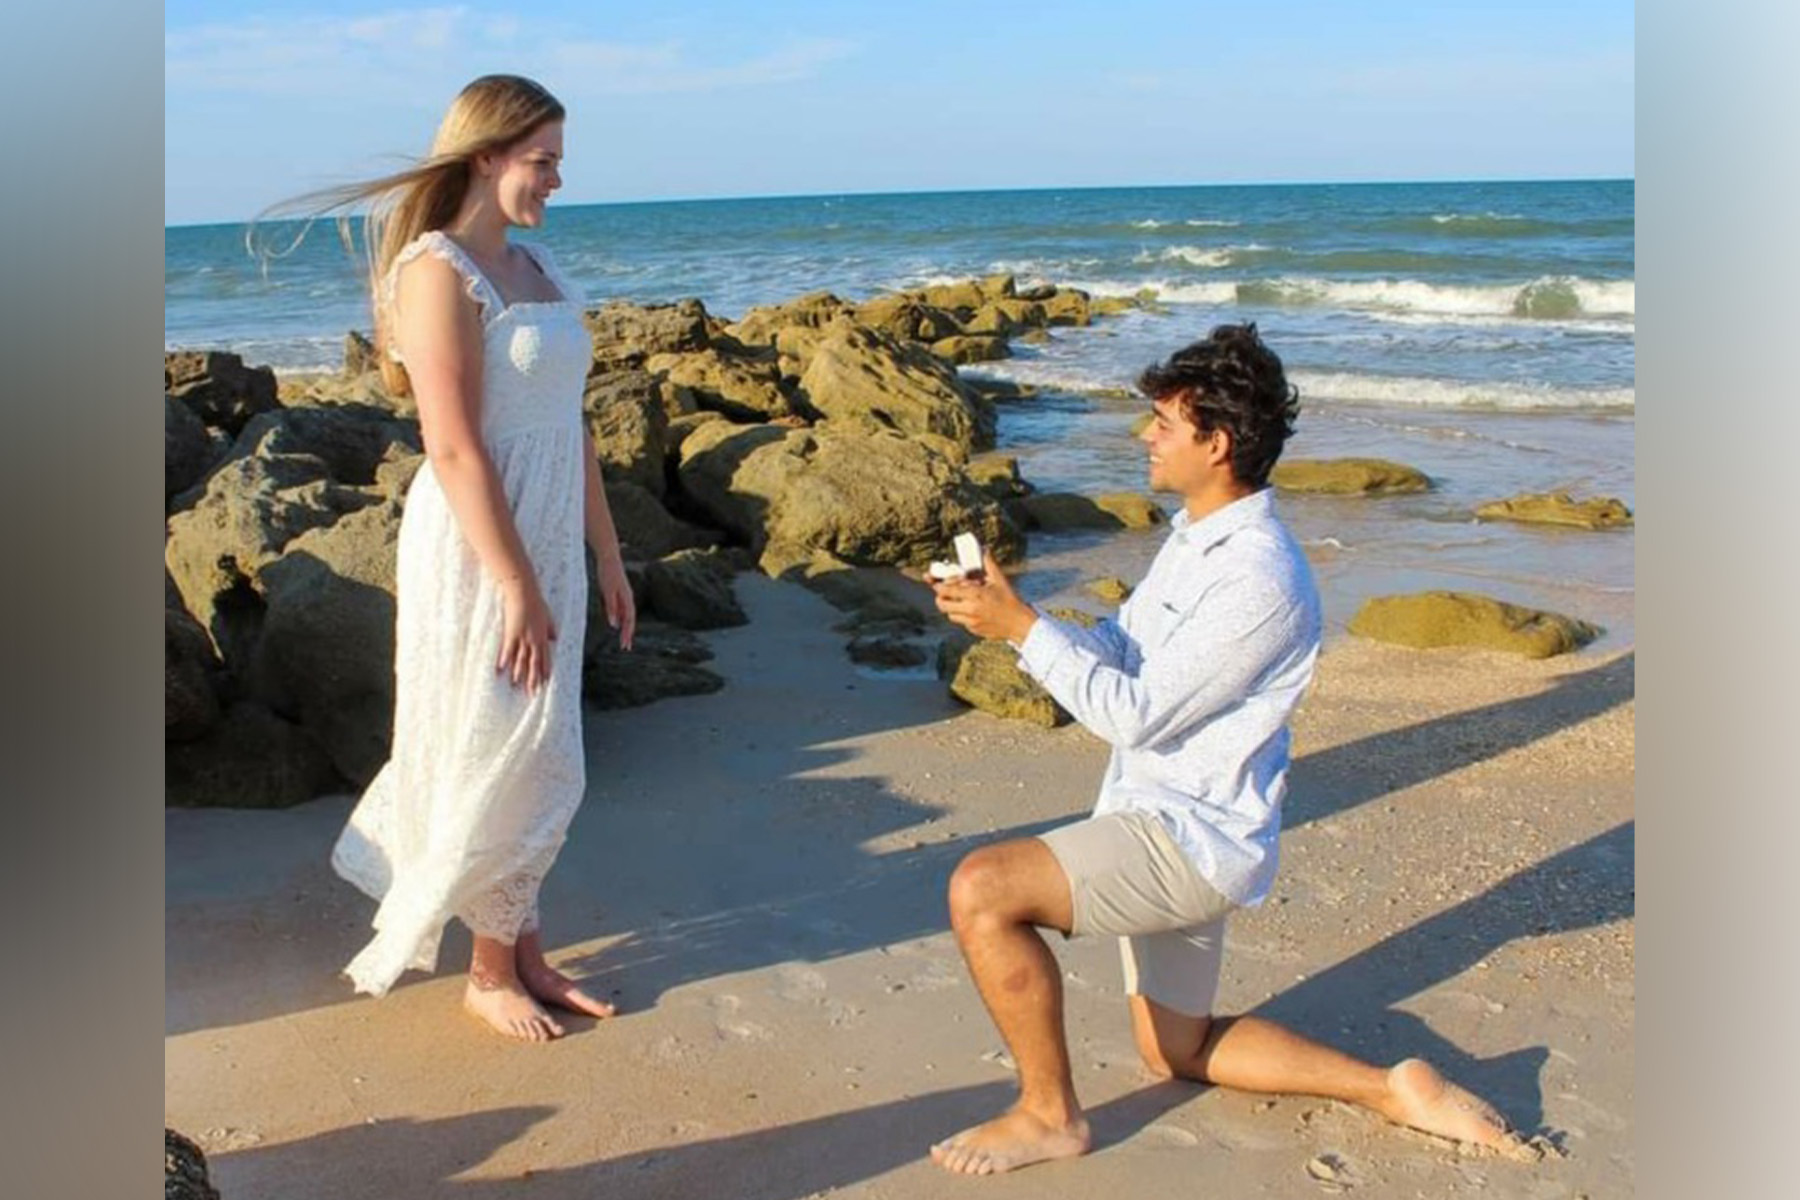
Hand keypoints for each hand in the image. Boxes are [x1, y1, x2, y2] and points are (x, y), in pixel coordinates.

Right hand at [497, 576, 556, 694]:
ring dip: (518, 674)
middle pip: (534, 663)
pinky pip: (507, 650)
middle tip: (533, 693)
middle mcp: (534, 639)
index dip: (544, 671)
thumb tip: (555, 637)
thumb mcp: (548, 615)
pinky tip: (501, 672)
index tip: (544, 683)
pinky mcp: (511, 633)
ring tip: (516, 687)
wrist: (524, 590)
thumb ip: (551, 628)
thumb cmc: (535, 600)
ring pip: (521, 660)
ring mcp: (523, 637)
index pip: (545, 658)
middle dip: (533, 679)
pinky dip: (504, 661)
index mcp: (543, 636)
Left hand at [598, 553, 635, 651]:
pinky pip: (623, 610)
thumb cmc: (608, 573)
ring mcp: (625, 597)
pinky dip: (622, 620)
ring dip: (626, 629)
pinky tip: (618, 624)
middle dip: (628, 634)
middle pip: (630, 620)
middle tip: (626, 647)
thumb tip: (614, 625)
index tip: (625, 645)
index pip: (629, 620)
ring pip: (627, 616)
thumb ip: (611, 608)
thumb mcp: (607, 591)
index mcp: (627, 599)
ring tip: (624, 640)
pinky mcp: (620, 594)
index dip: (628, 633)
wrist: (609, 558)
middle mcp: (628, 599)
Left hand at [931, 551, 1037, 641]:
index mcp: (974, 594)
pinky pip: (961, 622)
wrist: (1019, 623)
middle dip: (940, 597)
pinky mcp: (973, 630)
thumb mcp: (999, 580)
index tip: (937, 583)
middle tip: (944, 593)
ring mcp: (971, 622)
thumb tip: (985, 549)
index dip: (938, 586)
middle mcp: (970, 609)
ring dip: (951, 607)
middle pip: (942, 604)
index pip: (945, 590)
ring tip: (960, 601)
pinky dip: (962, 616)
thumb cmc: (1010, 600)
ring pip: (949, 614)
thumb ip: (989, 564)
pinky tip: (973, 610)